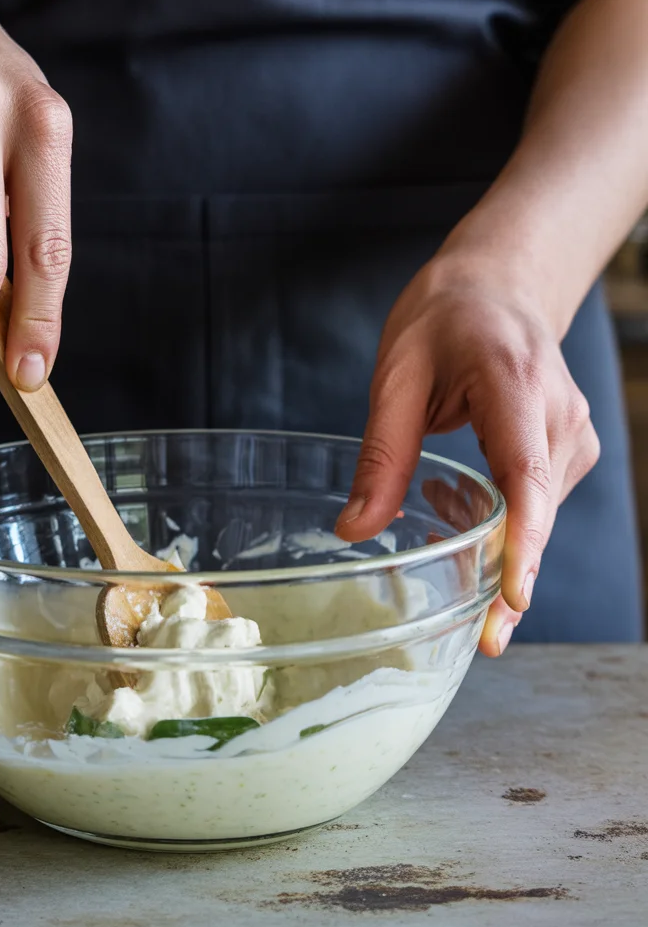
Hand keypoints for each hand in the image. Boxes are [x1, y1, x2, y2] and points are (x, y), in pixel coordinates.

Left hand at [334, 249, 599, 655]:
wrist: (498, 286)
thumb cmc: (445, 319)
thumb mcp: (396, 375)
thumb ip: (382, 455)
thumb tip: (353, 530)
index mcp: (514, 385)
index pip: (527, 474)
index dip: (523, 541)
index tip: (513, 595)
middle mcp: (559, 416)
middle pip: (538, 514)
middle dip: (511, 579)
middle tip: (482, 640)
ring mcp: (572, 435)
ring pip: (539, 516)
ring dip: (496, 548)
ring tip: (438, 524)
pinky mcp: (568, 450)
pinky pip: (537, 504)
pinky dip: (501, 522)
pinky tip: (453, 502)